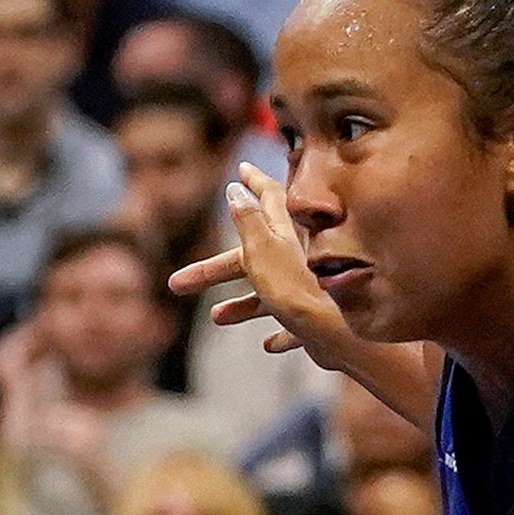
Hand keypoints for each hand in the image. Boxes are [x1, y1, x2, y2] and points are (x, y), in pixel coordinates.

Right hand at [171, 167, 372, 375]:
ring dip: (243, 305)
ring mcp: (309, 287)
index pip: (268, 197)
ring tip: (217, 317)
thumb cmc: (295, 288)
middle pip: (250, 256)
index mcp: (285, 233)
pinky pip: (295, 323)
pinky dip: (282, 332)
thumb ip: (249, 219)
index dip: (253, 182)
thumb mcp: (261, 248)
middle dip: (214, 269)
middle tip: (178, 282)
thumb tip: (236, 188)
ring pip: (269, 292)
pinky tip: (270, 344)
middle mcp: (298, 256)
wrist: (335, 333)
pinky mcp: (319, 318)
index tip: (243, 169)